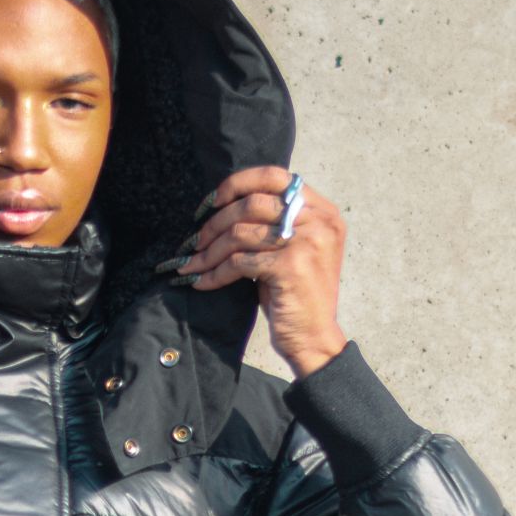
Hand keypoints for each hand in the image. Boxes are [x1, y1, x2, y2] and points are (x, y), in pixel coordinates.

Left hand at [166, 167, 347, 376]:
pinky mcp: (290, 267)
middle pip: (252, 203)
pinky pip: (240, 262)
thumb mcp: (292, 249)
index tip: (212, 201)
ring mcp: (306, 242)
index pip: (274, 176)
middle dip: (216, 222)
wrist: (314, 338)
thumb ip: (274, 222)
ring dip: (210, 250)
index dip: (238, 184)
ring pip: (241, 232)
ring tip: (193, 263)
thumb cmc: (296, 295)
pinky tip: (202, 281)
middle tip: (195, 240)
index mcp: (322, 210)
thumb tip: (226, 203)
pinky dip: (215, 272)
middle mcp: (319, 221)